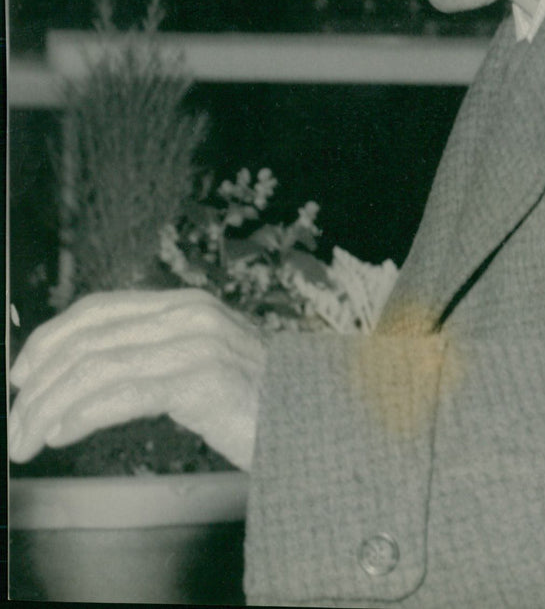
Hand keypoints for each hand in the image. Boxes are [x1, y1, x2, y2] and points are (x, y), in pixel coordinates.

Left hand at [8, 288, 265, 470]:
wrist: (317, 418)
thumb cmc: (258, 398)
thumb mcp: (203, 361)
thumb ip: (156, 356)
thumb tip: (87, 376)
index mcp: (184, 303)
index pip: (100, 307)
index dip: (52, 337)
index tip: (21, 373)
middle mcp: (188, 314)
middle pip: (91, 338)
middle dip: (40, 381)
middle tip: (14, 420)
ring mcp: (197, 343)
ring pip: (99, 367)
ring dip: (51, 406)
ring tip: (27, 438)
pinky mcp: (203, 379)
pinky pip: (125, 393)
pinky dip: (84, 414)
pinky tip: (62, 433)